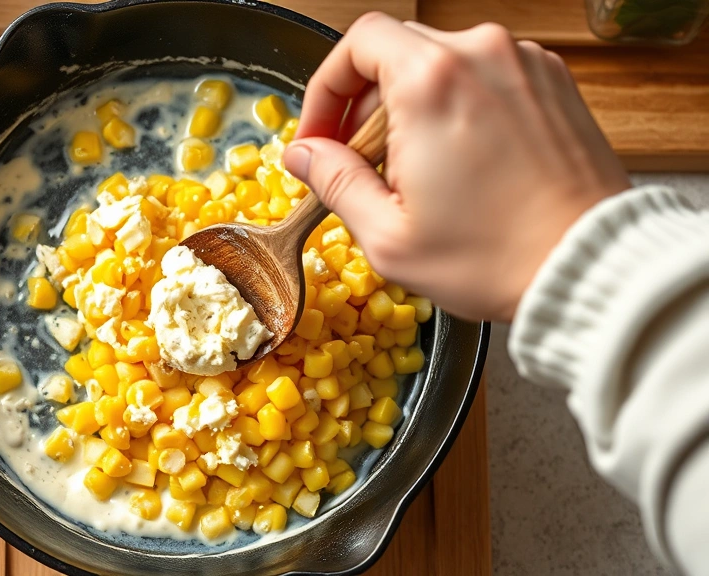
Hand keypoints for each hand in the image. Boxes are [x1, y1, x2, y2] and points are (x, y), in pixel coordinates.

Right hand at [283, 14, 630, 321]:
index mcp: (431, 82)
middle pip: (397, 50)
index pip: (356, 44)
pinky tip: (461, 162)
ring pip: (443, 62)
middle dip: (366, 102)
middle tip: (361, 159)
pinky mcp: (552, 83)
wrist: (590, 267)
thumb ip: (333, 181)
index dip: (327, 89)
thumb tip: (302, 155)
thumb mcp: (388, 234)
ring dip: (414, 104)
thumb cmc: (495, 257)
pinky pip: (486, 76)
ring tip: (415, 169)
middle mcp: (480, 55)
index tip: (322, 134)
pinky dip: (460, 106)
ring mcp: (523, 64)